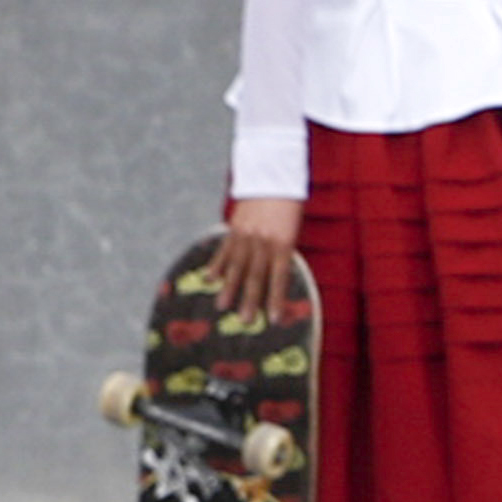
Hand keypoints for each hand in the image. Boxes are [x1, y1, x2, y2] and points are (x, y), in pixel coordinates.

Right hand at [209, 196, 305, 317]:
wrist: (272, 179)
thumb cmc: (288, 209)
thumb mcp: (292, 231)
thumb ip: (283, 255)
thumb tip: (274, 281)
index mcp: (283, 243)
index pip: (279, 277)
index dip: (276, 299)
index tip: (274, 319)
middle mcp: (262, 241)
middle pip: (256, 276)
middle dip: (251, 300)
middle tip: (245, 321)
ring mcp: (246, 235)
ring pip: (236, 266)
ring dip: (229, 288)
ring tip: (223, 306)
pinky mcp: (233, 229)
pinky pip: (224, 250)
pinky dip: (217, 265)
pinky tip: (209, 279)